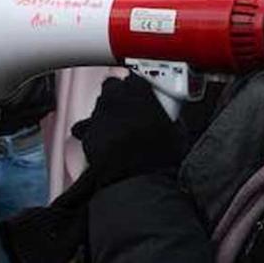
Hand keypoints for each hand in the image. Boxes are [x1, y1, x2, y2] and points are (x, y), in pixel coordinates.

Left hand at [71, 74, 187, 186]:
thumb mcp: (176, 133)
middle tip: (132, 111)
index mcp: (138, 91)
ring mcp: (98, 115)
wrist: (139, 184)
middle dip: (120, 96)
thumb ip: (170, 116)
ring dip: (108, 113)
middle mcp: (115, 98)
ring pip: (99, 106)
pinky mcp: (86, 135)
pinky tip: (106, 143)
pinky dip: (95, 132)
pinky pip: (86, 128)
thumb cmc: (160, 160)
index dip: (139, 87)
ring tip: (120, 130)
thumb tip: (169, 117)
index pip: (135, 77)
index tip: (144, 94)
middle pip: (112, 87)